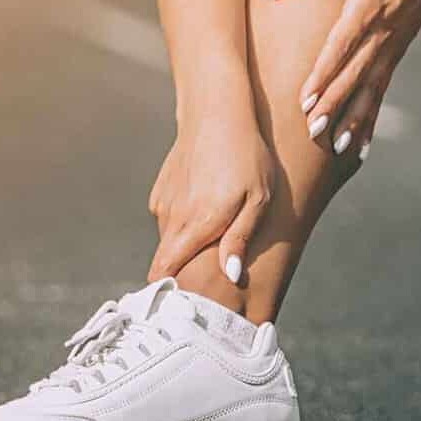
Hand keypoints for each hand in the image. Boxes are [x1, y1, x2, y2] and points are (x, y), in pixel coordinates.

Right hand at [146, 111, 274, 283]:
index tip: (182, 308)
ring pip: (171, 239)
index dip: (169, 294)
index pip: (164, 275)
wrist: (217, 112)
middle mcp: (173, 217)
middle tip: (205, 284)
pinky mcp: (162, 190)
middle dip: (181, 276)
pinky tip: (208, 208)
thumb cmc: (247, 157)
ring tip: (215, 238)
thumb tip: (231, 276)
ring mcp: (164, 203)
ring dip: (187, 245)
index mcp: (195, 225)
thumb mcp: (257, 198)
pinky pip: (171, 218)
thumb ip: (240, 238)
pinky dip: (185, 222)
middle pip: (166, 263)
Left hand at [266, 0, 420, 158]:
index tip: (306, 97)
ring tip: (336, 146)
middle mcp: (380, 34)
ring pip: (369, 90)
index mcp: (368, 5)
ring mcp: (389, 49)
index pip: (343, 43)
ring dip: (353, 119)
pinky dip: (370, 120)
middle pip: (355, 75)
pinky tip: (360, 145)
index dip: (325, 71)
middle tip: (312, 131)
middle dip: (334, 104)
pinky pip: (380, 92)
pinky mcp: (393, 56)